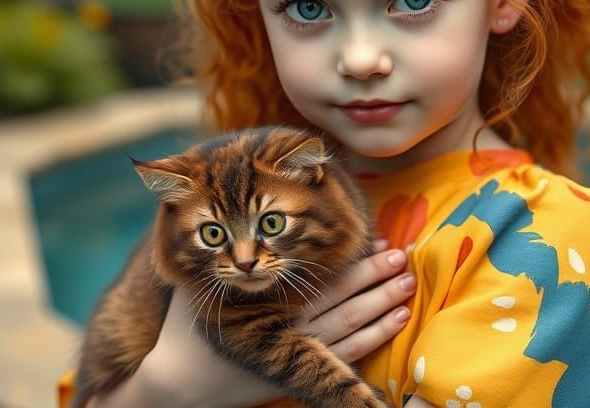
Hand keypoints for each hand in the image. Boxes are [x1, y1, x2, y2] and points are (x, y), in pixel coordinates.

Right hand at [90, 241, 413, 407]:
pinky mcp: (300, 371)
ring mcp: (295, 351)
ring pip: (349, 324)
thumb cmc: (186, 327)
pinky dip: (375, 335)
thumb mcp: (195, 281)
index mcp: (264, 300)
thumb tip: (210, 204)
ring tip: (407, 282)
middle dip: (373, 275)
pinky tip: (397, 319)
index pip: (315, 277)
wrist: (182, 384)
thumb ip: (213, 249)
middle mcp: (285, 325)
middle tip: (402, 255)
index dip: (349, 260)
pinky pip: (347, 354)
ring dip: (382, 302)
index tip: (374, 241)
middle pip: (339, 297)